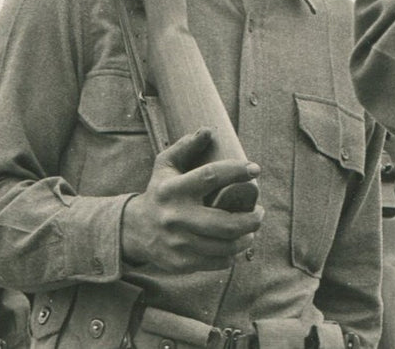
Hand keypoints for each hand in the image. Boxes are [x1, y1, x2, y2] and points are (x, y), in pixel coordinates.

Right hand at [119, 129, 263, 272]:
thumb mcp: (165, 164)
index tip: (255, 169)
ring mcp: (179, 243)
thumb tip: (209, 131)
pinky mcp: (181, 263)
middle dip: (252, 218)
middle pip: (226, 223)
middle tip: (261, 211)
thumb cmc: (159, 191)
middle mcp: (176, 217)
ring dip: (248, 237)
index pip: (211, 176)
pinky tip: (237, 243)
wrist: (134, 230)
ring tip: (253, 227)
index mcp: (173, 189)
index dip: (237, 171)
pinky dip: (233, 253)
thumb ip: (186, 146)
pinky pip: (218, 262)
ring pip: (225, 246)